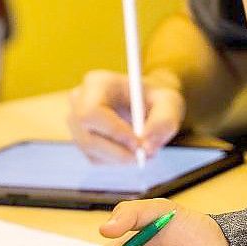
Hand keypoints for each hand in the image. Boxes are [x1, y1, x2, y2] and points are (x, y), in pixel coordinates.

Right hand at [68, 70, 184, 163]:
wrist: (145, 102)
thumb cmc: (156, 99)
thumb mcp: (170, 103)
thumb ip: (164, 121)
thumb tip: (147, 147)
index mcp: (97, 83)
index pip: (91, 113)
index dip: (113, 132)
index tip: (138, 143)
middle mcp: (78, 101)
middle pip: (87, 138)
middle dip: (118, 152)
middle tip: (144, 156)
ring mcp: (76, 123)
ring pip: (92, 152)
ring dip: (121, 158)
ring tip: (145, 150)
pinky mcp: (81, 141)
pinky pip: (96, 159)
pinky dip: (117, 160)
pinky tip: (131, 148)